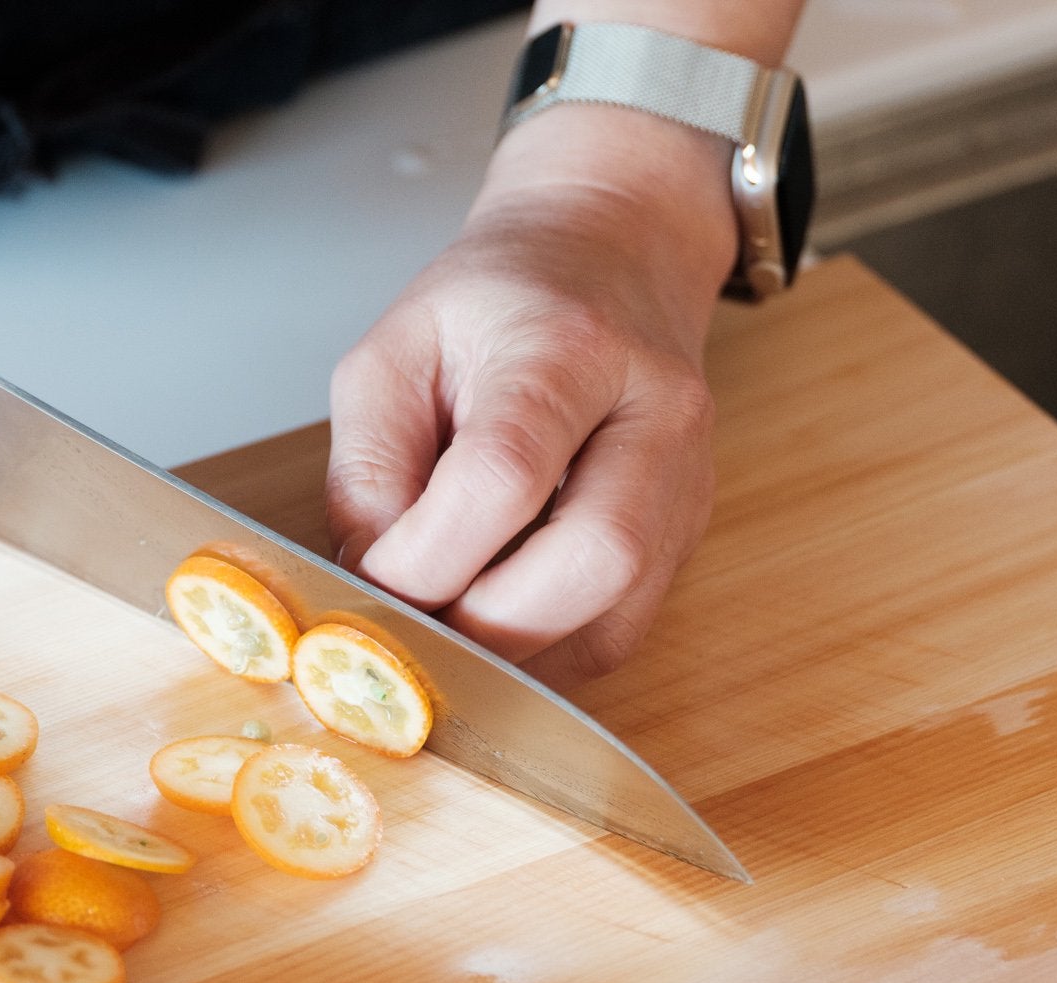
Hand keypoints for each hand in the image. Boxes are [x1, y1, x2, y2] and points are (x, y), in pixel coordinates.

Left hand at [326, 108, 732, 688]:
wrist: (613, 256)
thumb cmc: (497, 303)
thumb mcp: (395, 352)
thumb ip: (368, 471)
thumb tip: (373, 586)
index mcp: (568, 346)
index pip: (504, 476)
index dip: (426, 556)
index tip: (372, 577)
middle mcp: (653, 413)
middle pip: (595, 558)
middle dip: (486, 624)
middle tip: (415, 624)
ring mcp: (686, 479)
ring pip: (616, 618)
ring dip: (515, 653)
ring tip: (448, 626)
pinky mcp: (687, 532)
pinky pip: (619, 631)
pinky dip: (545, 652)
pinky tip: (495, 627)